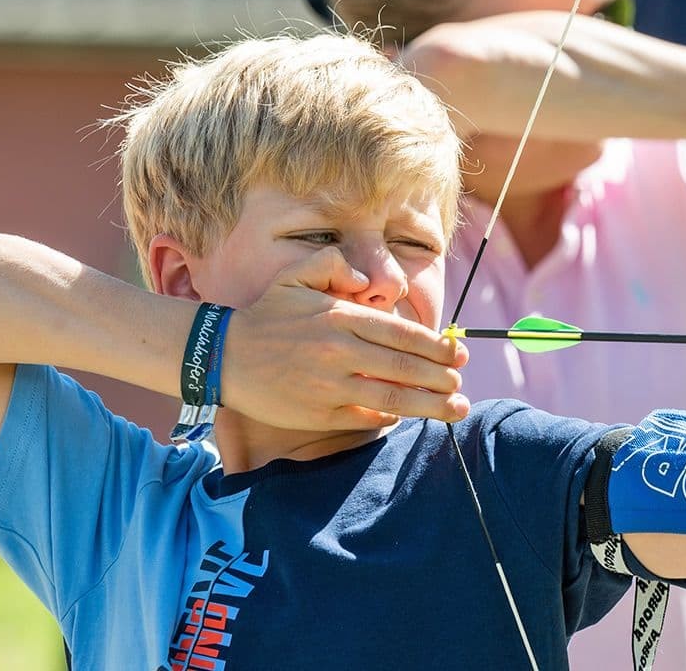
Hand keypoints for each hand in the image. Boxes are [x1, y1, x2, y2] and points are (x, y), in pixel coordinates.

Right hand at [220, 249, 469, 430]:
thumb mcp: (295, 277)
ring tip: (456, 408)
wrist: (223, 356)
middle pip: (405, 368)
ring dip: (430, 405)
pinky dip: (389, 419)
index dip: (437, 347)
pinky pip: (364, 419)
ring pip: (392, 398)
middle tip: (462, 383)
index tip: (458, 354)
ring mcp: (330, 387)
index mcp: (340, 318)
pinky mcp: (319, 414)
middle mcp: (340, 352)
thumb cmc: (267, 316)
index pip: (402, 334)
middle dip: (442, 377)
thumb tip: (366, 281)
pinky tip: (407, 417)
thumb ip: (334, 265)